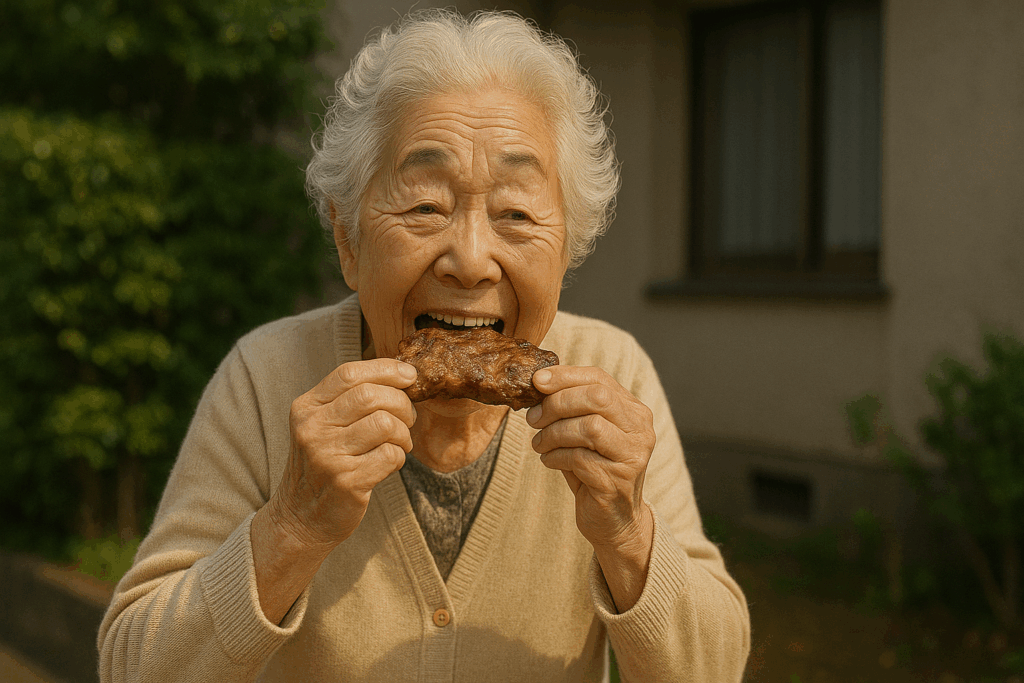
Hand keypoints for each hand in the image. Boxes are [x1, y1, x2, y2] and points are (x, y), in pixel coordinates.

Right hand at [269, 358, 417, 551]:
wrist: (301, 519)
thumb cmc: (323, 465)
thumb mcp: (323, 426)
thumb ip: (350, 400)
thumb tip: (402, 375)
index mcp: (306, 407)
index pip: (349, 374)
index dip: (385, 369)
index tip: (409, 375)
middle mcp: (312, 428)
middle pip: (371, 396)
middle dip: (402, 404)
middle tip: (408, 418)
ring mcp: (327, 455)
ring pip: (385, 424)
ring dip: (403, 433)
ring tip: (398, 444)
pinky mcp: (346, 481)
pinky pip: (390, 455)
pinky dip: (399, 457)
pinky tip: (389, 464)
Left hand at [526, 366, 655, 550]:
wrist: (614, 521)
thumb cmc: (594, 470)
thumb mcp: (586, 434)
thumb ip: (572, 408)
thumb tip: (538, 383)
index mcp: (634, 411)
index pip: (600, 379)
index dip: (565, 376)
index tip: (536, 381)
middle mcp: (640, 430)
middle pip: (597, 398)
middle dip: (557, 403)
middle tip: (534, 418)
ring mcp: (632, 456)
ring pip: (589, 427)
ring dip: (554, 433)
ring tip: (540, 444)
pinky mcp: (618, 481)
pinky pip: (579, 458)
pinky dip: (555, 457)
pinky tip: (550, 461)